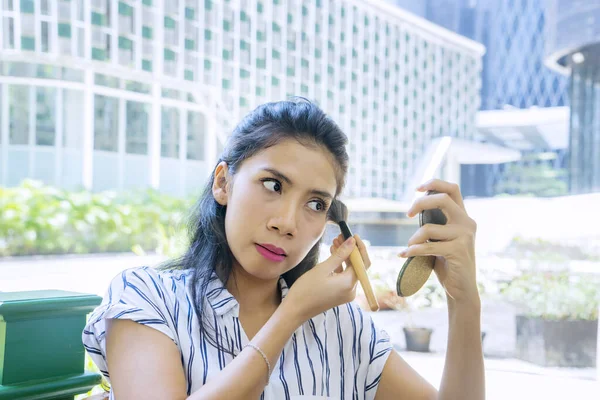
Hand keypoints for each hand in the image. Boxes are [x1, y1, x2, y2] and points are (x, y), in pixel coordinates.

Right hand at [282, 235, 365, 323]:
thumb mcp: (323, 269)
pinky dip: (340, 265)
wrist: (295, 310)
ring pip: (350, 270)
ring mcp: (345, 293)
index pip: (362, 262)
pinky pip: (344, 277)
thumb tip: (352, 241)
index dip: (359, 248)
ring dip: (344, 256)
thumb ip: (340, 254)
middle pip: (357, 266)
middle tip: (341, 236)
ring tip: (335, 242)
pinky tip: (332, 254)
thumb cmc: (306, 290)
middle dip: (350, 250)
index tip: (352, 235)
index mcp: (349, 284)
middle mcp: (351, 290)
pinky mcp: (339, 294)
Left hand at [400, 179, 479, 306]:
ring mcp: (464, 236)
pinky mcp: (459, 250)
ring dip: (413, 238)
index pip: (452, 188)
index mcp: (463, 216)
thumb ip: (435, 223)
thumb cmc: (447, 262)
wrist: (461, 289)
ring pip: (429, 228)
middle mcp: (467, 223)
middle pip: (442, 199)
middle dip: (420, 203)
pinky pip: (428, 246)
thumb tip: (415, 207)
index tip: (417, 188)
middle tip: (408, 214)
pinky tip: (405, 254)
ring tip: (409, 247)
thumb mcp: (441, 238)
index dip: (434, 183)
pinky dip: (413, 250)